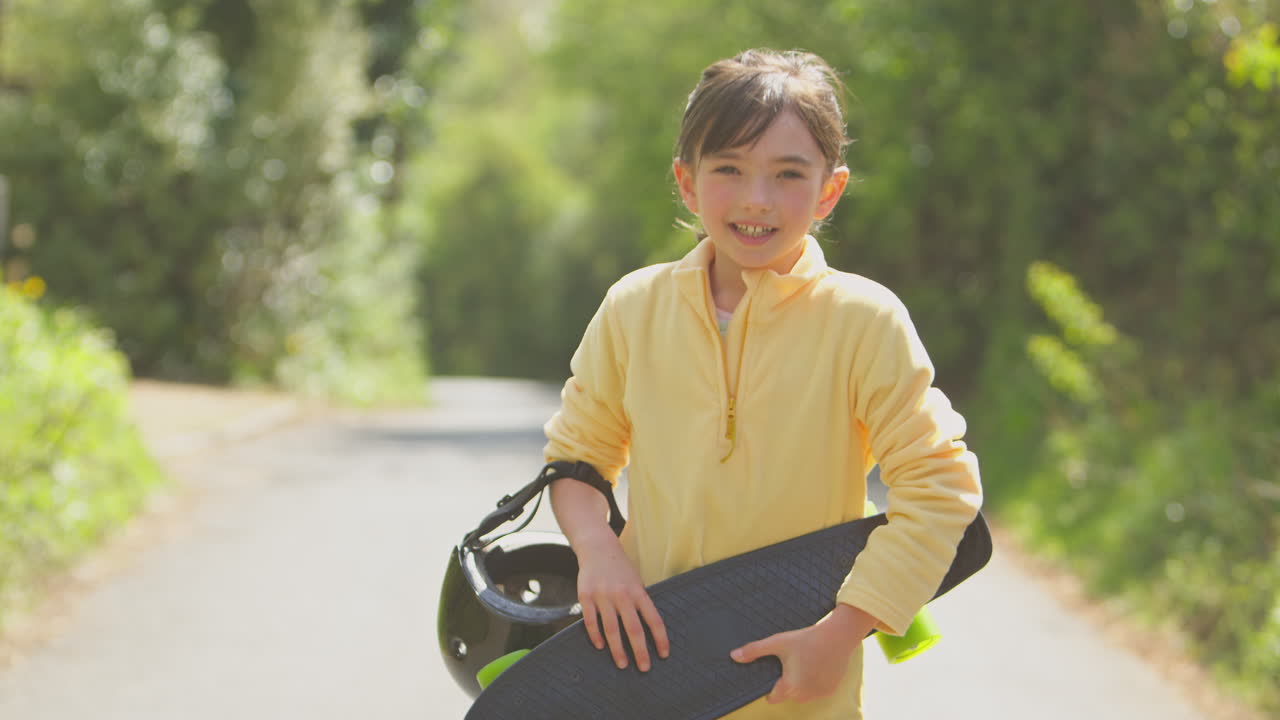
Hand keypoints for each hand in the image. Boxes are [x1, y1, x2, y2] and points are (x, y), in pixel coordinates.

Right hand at [574, 529, 669, 671]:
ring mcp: (603, 595)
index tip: (664, 654)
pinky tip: (600, 647)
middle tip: (644, 668)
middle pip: (633, 628)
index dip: (660, 638)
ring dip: (617, 649)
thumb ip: (640, 603)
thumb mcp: (636, 582)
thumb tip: (648, 630)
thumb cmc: (621, 569)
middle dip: (640, 651)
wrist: (598, 547)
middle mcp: (622, 594)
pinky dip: (595, 635)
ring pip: (611, 628)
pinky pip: (591, 621)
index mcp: (638, 592)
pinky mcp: (586, 596)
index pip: (654, 619)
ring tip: (622, 664)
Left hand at [730, 604, 876, 703]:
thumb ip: (754, 650)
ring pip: (803, 694)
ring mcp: (819, 694)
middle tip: (791, 663)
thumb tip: (733, 656)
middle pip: (788, 695)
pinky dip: (815, 683)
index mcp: (790, 686)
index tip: (774, 676)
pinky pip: (817, 691)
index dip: (770, 689)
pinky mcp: (831, 691)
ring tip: (804, 663)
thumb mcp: (778, 642)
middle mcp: (805, 695)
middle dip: (788, 684)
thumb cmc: (806, 639)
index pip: (773, 698)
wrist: (837, 636)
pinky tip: (816, 666)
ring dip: (802, 684)